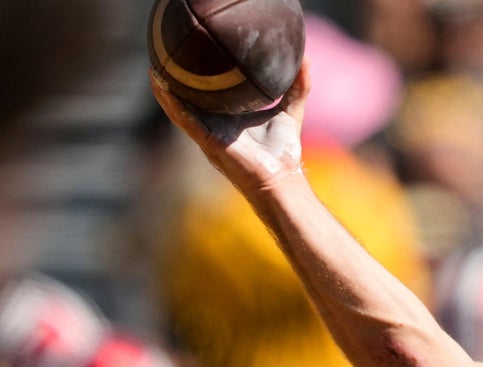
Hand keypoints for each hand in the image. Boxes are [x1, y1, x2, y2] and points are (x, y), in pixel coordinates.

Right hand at [148, 59, 310, 194]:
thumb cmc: (282, 150)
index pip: (208, 92)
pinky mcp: (207, 139)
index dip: (197, 73)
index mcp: (227, 115)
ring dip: (165, 87)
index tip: (192, 48)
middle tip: (164, 50)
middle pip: (187, 97)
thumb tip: (306, 59)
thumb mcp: (289, 110)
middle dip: (174, 77)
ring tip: (154, 64)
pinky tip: (161, 85)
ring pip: (178, 106)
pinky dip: (171, 102)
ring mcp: (207, 131)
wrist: (281, 178)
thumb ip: (298, 86)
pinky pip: (184, 118)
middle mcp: (213, 122)